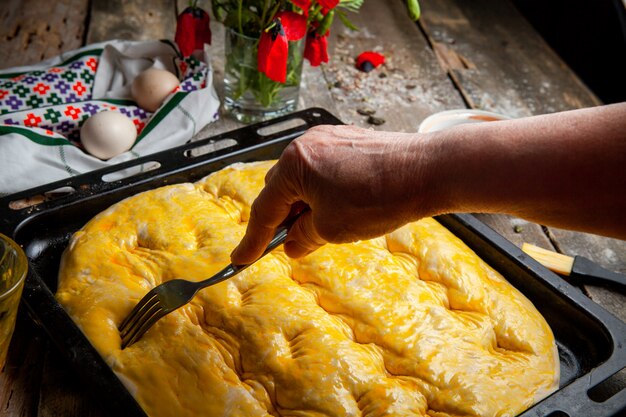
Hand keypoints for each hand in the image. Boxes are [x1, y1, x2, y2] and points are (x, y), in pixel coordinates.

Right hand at [230, 124, 433, 263]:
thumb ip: (303, 237)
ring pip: (303, 180)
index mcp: (293, 165)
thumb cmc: (378, 198)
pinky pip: (322, 170)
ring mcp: (328, 139)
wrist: (427, 171)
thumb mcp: (332, 228)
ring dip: (305, 206)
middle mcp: (305, 145)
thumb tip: (290, 244)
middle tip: (289, 245)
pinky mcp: (348, 141)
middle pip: (281, 190)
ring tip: (321, 229)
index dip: (252, 241)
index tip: (240, 260)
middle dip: (282, 220)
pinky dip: (322, 193)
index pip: (264, 210)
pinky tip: (338, 209)